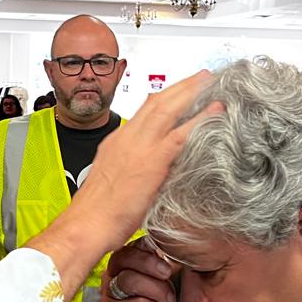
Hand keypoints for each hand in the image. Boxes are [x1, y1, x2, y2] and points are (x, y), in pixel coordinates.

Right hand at [26, 70, 219, 301]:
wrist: (85, 225)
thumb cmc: (97, 213)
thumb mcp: (114, 181)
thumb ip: (132, 169)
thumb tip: (150, 172)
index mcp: (116, 141)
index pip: (143, 110)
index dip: (164, 97)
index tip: (178, 91)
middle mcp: (126, 138)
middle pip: (157, 101)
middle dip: (180, 86)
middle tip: (199, 76)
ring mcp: (139, 147)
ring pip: (168, 108)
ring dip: (191, 92)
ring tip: (209, 82)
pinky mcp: (151, 161)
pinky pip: (180, 134)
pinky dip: (200, 119)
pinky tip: (215, 110)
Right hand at [103, 241, 177, 301]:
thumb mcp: (161, 284)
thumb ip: (160, 265)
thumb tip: (169, 246)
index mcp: (122, 266)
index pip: (131, 245)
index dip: (150, 250)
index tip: (167, 262)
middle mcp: (110, 278)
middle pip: (125, 257)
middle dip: (152, 265)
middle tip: (168, 275)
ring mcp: (109, 297)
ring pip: (130, 280)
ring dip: (156, 290)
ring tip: (165, 301)